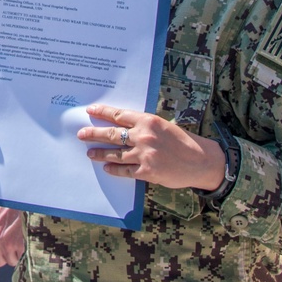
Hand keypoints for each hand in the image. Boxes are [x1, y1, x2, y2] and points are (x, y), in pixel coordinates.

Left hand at [0, 205, 24, 266]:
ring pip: (10, 261)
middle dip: (2, 255)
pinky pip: (21, 257)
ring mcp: (8, 245)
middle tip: (6, 245)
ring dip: (13, 254)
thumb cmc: (0, 204)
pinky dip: (22, 251)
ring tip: (14, 241)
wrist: (15, 198)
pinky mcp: (21, 244)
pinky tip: (21, 240)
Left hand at [79, 104, 225, 190]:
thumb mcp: (162, 126)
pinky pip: (125, 170)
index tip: (90, 110)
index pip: (118, 115)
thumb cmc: (182, 141)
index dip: (102, 113)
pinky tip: (107, 168)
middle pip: (111, 134)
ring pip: (115, 154)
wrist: (201, 161)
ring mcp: (144, 155)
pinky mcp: (147, 171)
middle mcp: (143, 136)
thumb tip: (121, 127)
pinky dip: (114, 169)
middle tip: (81, 134)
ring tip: (90, 153)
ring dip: (100, 154)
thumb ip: (142, 126)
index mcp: (147, 121)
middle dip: (93, 134)